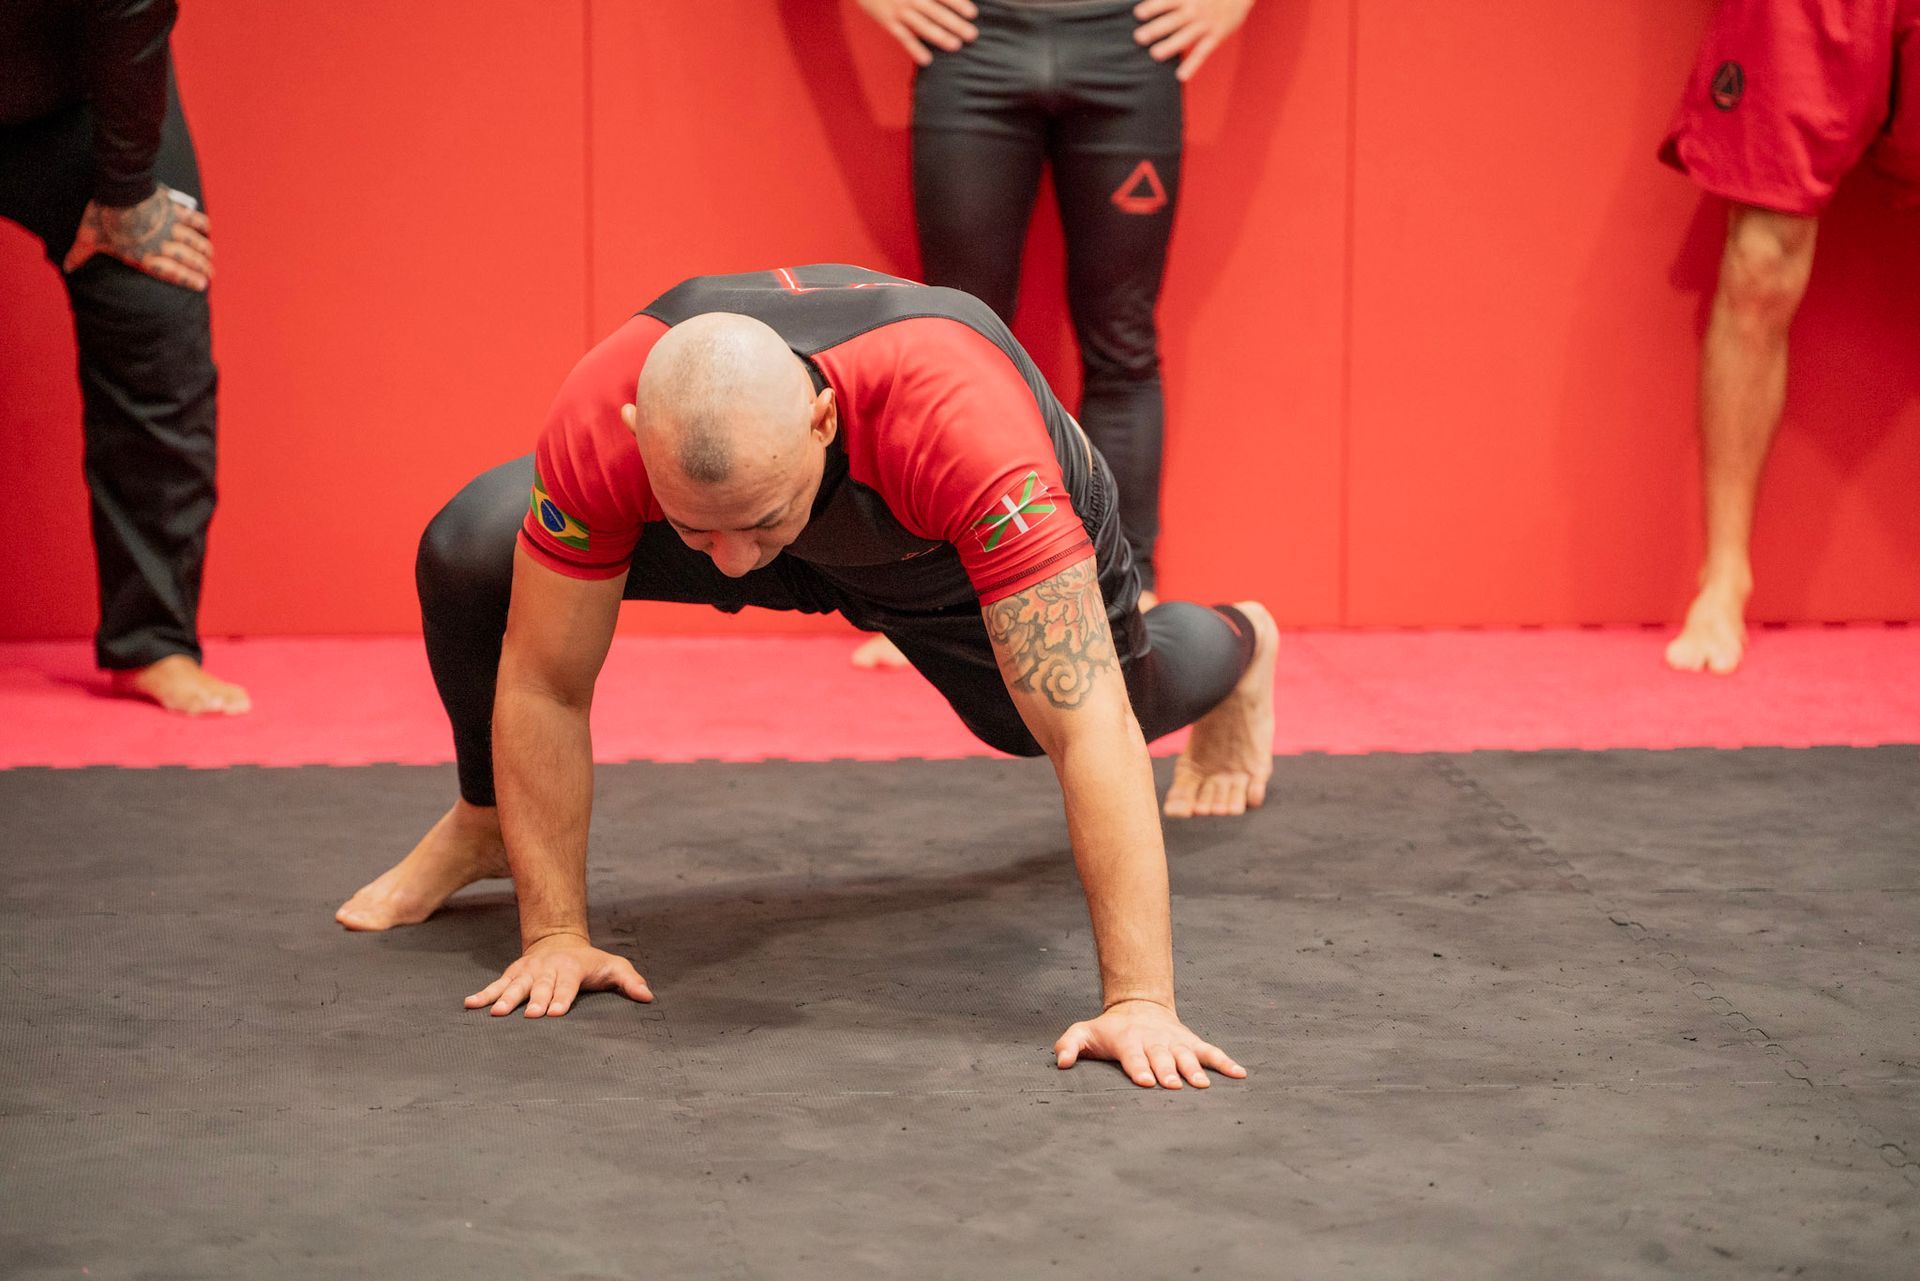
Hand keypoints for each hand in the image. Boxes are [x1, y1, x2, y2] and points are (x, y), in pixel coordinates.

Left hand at [63, 184, 213, 290]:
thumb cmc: (103, 217)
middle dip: (202, 268)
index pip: (172, 272)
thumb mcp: (90, 238)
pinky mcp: (173, 211)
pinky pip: (193, 220)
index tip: (202, 285)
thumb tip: (68, 267)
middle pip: (188, 260)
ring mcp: (170, 228)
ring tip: (210, 257)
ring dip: (205, 251)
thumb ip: (81, 254)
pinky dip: (201, 225)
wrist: (119, 192)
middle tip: (211, 274)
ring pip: (194, 243)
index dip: (189, 279)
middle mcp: (161, 245)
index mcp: (144, 256)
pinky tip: (207, 230)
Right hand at [463, 931, 654, 1018]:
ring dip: (505, 998)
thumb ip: (630, 980)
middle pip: (541, 985)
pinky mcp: (514, 974)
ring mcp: (528, 971)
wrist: (560, 940)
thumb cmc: (591, 962)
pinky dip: (483, 994)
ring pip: (516, 984)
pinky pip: (497, 984)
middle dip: (535, 999)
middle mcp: (548, 969)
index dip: (562, 998)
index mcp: (572, 968)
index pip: (567, 984)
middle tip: (530, 1014)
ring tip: (495, 1013)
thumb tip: (648, 996)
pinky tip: (470, 1005)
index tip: (555, 1012)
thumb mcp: (613, 966)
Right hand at [854, 0, 978, 66]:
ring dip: (940, 36)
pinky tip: (927, 61)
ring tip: (956, 46)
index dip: (958, 3)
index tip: (973, 13)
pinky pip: (904, 37)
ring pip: (922, 26)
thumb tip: (952, 0)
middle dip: (955, 23)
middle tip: (972, 35)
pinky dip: (915, 49)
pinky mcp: (888, 22)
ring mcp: (899, 11)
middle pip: (936, 12)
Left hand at [1054, 998, 1245, 1088]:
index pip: (1133, 1055)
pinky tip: (1240, 1074)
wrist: (1139, 1005)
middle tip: (1173, 1086)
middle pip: (1162, 1057)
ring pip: (1187, 1055)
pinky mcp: (1192, 1043)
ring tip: (1203, 1085)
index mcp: (1128, 1040)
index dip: (1139, 1067)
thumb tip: (1061, 1062)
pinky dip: (1225, 1062)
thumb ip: (1069, 1045)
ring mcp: (1175, 1042)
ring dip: (1194, 1069)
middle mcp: (1154, 1041)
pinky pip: (1211, 1052)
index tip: (1145, 1081)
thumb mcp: (1084, 1032)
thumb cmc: (1109, 1029)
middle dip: (1168, 1071)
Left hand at [1132, 0, 1252, 81]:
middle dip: (1156, 28)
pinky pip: (1202, 52)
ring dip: (1170, 45)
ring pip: (1186, 36)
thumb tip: (1151, 1)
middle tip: (1139, 37)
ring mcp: (1206, 24)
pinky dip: (1192, 65)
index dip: (1153, 7)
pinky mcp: (1216, 36)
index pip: (1168, 1)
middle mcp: (1196, 10)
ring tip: (1155, 54)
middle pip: (1174, 20)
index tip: (1138, 13)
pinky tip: (1180, 76)